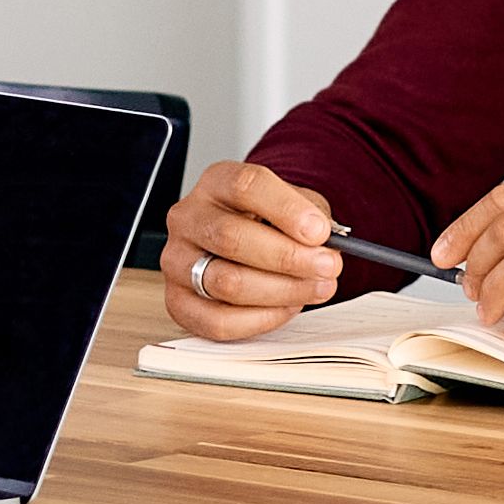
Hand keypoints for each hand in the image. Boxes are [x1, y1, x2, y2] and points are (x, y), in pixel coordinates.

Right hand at [157, 155, 347, 342]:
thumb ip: (312, 218)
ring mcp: (177, 261)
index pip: (245, 187)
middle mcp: (188, 218)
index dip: (286, 210)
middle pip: (231, 238)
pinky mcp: (178, 301)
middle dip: (288, 258)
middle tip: (327, 267)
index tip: (320, 232)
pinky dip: (260, 319)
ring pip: (226, 282)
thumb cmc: (270, 223)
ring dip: (281, 290)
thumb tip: (326, 245)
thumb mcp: (295, 205)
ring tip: (315, 288)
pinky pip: (217, 320)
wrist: (247, 240)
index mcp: (216, 182)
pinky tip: (286, 307)